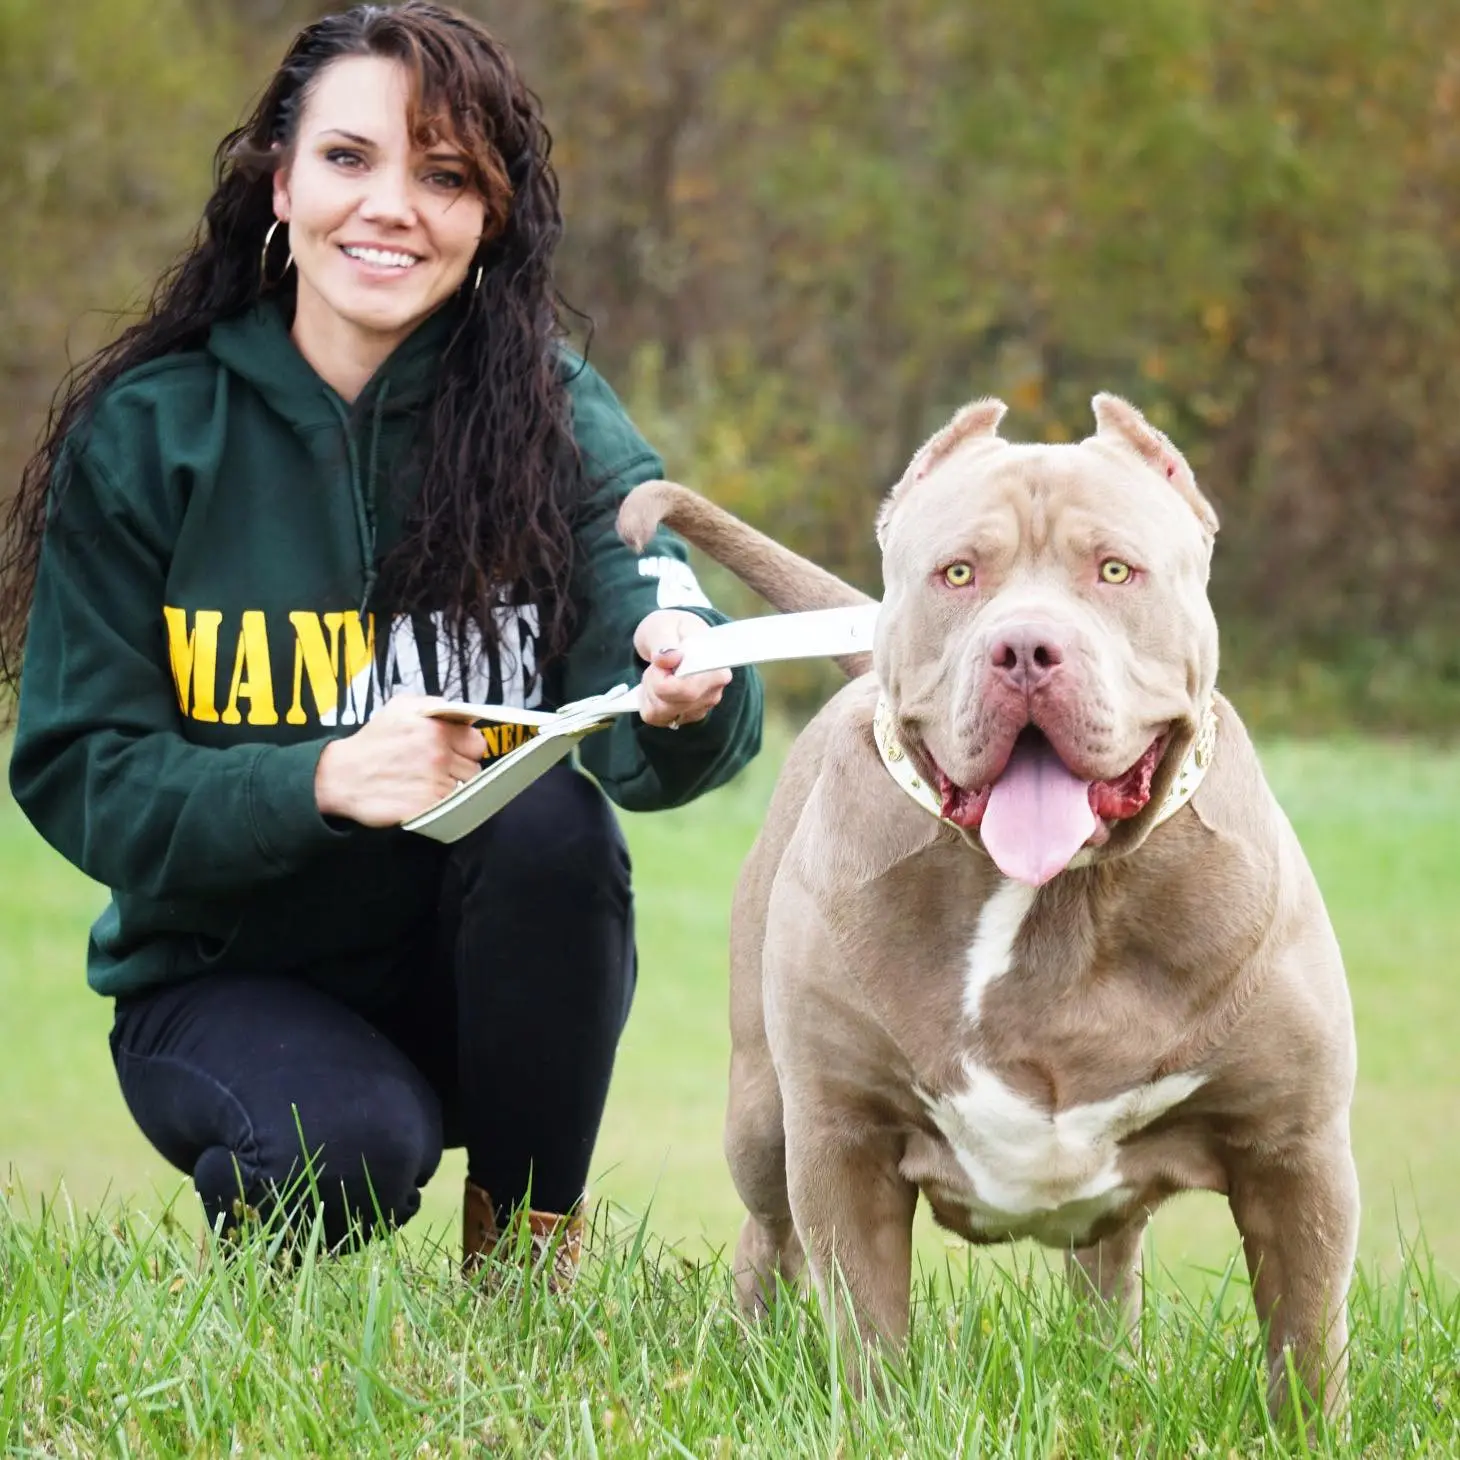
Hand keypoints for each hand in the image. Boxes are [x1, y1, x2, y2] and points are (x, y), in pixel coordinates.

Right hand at [314, 695, 485, 825]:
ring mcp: (433, 783)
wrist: (342, 776)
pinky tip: (422, 797)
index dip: (467, 749)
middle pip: (473, 770)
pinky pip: (450, 809)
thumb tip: (461, 713)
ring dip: (450, 789)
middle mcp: (438, 755)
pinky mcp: (426, 808)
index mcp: (437, 729)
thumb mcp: (400, 708)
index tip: (454, 752)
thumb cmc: (372, 741)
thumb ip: (435, 704)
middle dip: (459, 770)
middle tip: (436, 770)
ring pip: (463, 791)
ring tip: (426, 783)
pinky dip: (440, 806)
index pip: (477, 744)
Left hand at [633, 609, 732, 728]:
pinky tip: (655, 684)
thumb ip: (664, 641)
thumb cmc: (672, 629)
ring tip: (658, 670)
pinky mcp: (684, 716)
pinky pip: (655, 717)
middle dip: (654, 682)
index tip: (660, 661)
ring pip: (661, 712)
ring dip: (650, 690)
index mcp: (716, 669)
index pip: (688, 690)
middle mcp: (712, 693)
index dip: (665, 681)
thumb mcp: (664, 626)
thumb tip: (669, 658)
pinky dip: (648, 700)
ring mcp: (699, 708)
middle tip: (657, 662)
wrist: (673, 636)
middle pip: (671, 703)